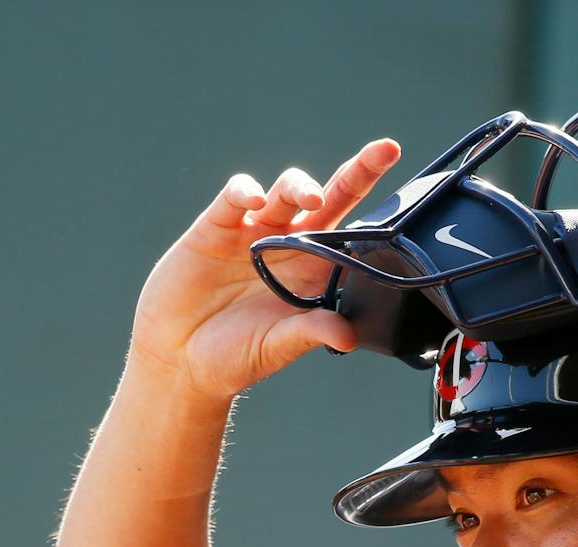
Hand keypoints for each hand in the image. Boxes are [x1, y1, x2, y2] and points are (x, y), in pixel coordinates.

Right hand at [128, 138, 402, 402]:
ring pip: (286, 192)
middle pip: (329, 198)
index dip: (375, 210)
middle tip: (382, 153)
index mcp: (311, 274)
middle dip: (358, 172)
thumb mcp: (275, 347)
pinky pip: (236, 197)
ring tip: (310, 199)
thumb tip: (348, 336)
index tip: (399, 176)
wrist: (178, 361)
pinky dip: (247, 192)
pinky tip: (254, 203)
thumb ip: (310, 333)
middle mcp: (288, 247)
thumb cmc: (233, 358)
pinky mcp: (215, 227)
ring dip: (302, 187)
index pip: (351, 232)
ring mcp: (253, 233)